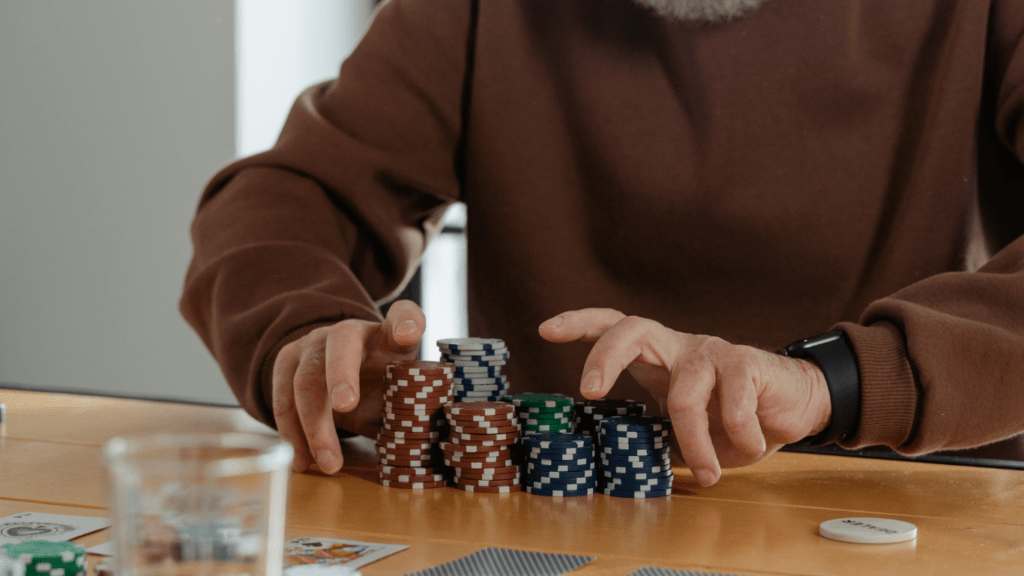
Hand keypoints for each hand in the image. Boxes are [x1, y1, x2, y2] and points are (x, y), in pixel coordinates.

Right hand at [272, 300, 424, 473]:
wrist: (343, 379)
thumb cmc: (382, 386)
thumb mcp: (402, 393)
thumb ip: (410, 408)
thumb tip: (419, 441)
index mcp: (390, 337)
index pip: (405, 315)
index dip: (407, 322)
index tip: (408, 333)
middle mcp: (352, 332)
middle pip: (343, 341)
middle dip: (341, 373)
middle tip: (345, 406)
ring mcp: (316, 343)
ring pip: (307, 376)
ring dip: (314, 423)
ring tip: (328, 463)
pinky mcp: (289, 361)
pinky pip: (282, 395)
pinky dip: (290, 431)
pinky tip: (301, 460)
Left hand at [539, 308, 830, 486]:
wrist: (797, 407)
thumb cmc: (736, 418)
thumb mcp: (688, 432)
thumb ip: (660, 438)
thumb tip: (627, 464)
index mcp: (660, 358)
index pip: (614, 327)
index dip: (580, 325)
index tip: (545, 330)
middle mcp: (681, 347)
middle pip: (632, 328)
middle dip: (604, 356)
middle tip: (589, 390)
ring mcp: (713, 351)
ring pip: (685, 394)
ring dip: (694, 442)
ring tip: (706, 474)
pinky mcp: (748, 363)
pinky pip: (733, 405)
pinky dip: (738, 437)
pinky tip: (748, 446)